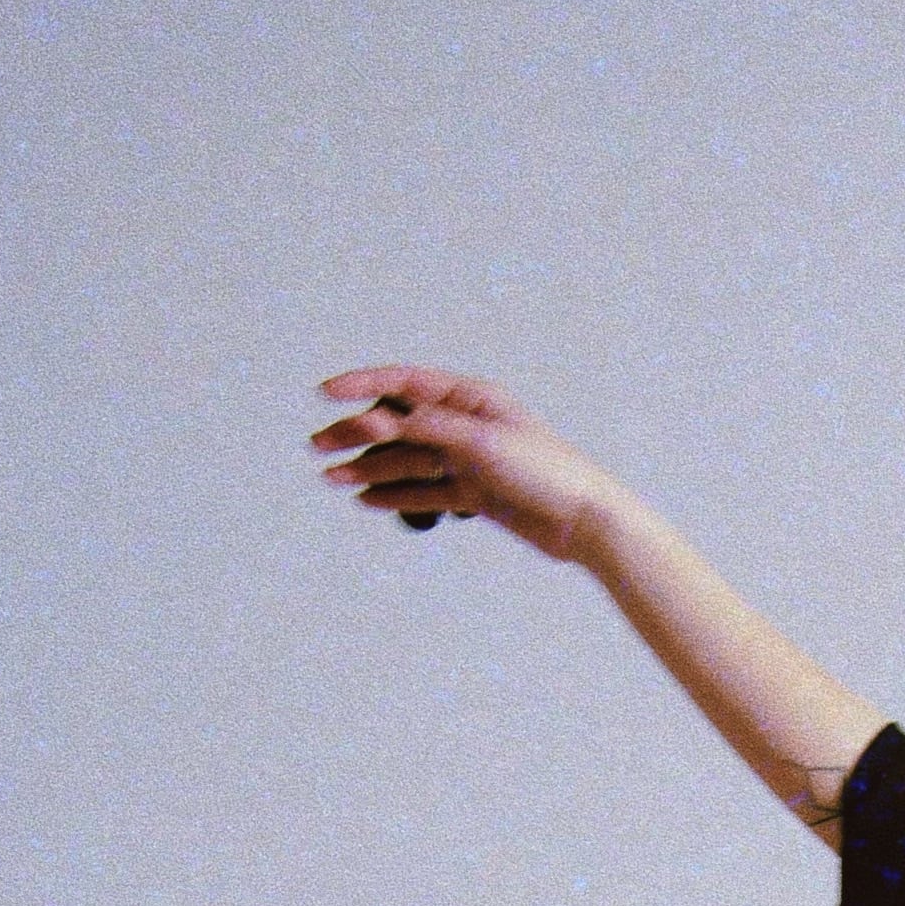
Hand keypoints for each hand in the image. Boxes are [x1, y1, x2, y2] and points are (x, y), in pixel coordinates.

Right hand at [310, 367, 613, 555]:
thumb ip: (427, 429)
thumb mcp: (481, 443)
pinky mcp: (475, 494)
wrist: (586, 521)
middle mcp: (467, 424)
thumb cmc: (545, 472)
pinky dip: (397, 495)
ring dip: (369, 468)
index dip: (362, 385)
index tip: (325, 394)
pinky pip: (426, 491)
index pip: (405, 384)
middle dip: (357, 434)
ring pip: (408, 460)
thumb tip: (378, 419)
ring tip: (332, 479)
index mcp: (472, 397)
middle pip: (399, 424)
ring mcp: (469, 460)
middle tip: (318, 447)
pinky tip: (366, 498)